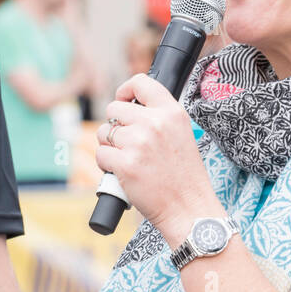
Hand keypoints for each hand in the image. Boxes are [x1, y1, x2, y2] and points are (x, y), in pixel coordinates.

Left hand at [95, 74, 218, 240]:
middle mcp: (154, 123)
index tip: (123, 101)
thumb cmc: (184, 176)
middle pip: (113, 108)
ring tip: (127, 160)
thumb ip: (159, 116)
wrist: (189, 209)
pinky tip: (122, 173)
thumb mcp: (181, 133)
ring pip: (103, 132)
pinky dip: (106, 165)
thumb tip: (128, 105)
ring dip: (109, 146)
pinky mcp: (125, 164)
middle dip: (115, 125)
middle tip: (127, 143)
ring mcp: (138, 143)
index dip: (125, 90)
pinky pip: (101, 154)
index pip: (140, 82)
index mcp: (171, 112)